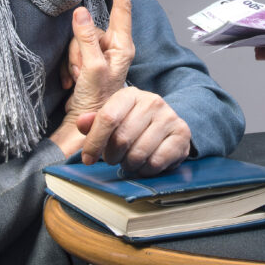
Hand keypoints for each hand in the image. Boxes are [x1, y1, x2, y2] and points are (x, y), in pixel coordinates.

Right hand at [50, 0, 134, 155]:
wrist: (87, 127)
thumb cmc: (97, 102)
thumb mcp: (91, 68)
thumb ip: (86, 39)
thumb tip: (81, 12)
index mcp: (122, 46)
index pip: (121, 9)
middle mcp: (113, 48)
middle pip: (89, 28)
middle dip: (78, 48)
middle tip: (79, 71)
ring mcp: (100, 56)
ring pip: (77, 40)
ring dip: (72, 61)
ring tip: (77, 79)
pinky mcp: (87, 64)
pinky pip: (71, 53)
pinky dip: (68, 67)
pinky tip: (72, 82)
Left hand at [75, 86, 191, 174]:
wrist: (164, 125)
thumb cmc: (131, 124)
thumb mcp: (110, 118)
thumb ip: (93, 122)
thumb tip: (82, 123)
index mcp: (130, 94)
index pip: (108, 118)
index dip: (94, 142)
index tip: (87, 159)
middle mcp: (152, 101)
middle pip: (122, 138)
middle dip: (112, 156)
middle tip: (113, 159)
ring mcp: (169, 116)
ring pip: (139, 153)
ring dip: (129, 165)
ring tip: (128, 161)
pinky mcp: (182, 134)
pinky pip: (156, 162)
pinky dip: (146, 170)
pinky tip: (144, 164)